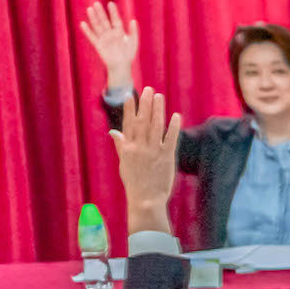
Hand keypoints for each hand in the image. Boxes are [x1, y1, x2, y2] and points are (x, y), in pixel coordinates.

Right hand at [80, 0, 139, 90]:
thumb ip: (133, 31)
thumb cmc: (128, 54)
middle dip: (100, 12)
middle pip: (104, 21)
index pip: (115, 19)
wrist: (121, 66)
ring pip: (97, 26)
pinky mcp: (98, 45)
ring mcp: (103, 38)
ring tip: (89, 9)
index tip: (110, 3)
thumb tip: (133, 20)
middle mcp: (110, 33)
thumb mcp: (133, 42)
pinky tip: (83, 23)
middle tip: (96, 3)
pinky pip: (91, 36)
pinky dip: (87, 31)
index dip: (113, 12)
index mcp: (119, 31)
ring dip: (93, 18)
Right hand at [109, 86, 180, 237]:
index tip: (130, 96)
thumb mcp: (123, 162)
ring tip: (159, 96)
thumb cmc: (134, 181)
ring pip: (155, 126)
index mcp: (128, 148)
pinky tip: (175, 115)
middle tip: (148, 89)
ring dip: (157, 110)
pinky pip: (170, 139)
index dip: (129, 109)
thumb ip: (120, 145)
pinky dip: (173, 127)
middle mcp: (139, 147)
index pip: (128, 124)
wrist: (145, 199)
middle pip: (142, 121)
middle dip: (145, 104)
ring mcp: (153, 151)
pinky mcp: (166, 157)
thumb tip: (113, 131)